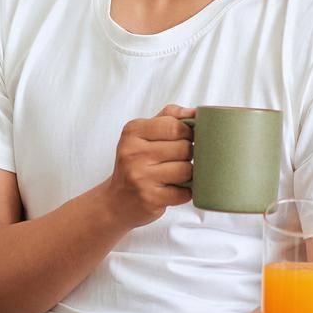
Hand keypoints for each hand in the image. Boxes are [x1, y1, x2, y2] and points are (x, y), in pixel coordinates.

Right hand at [100, 105, 194, 230]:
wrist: (116, 200)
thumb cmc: (137, 161)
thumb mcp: (145, 133)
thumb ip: (170, 117)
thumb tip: (196, 112)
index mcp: (133, 132)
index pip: (174, 126)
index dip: (189, 132)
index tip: (187, 138)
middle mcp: (133, 153)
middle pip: (184, 148)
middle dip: (188, 154)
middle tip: (178, 159)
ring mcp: (140, 177)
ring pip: (186, 169)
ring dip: (188, 173)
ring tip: (176, 174)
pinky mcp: (150, 198)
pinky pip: (184, 192)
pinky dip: (185, 192)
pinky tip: (173, 189)